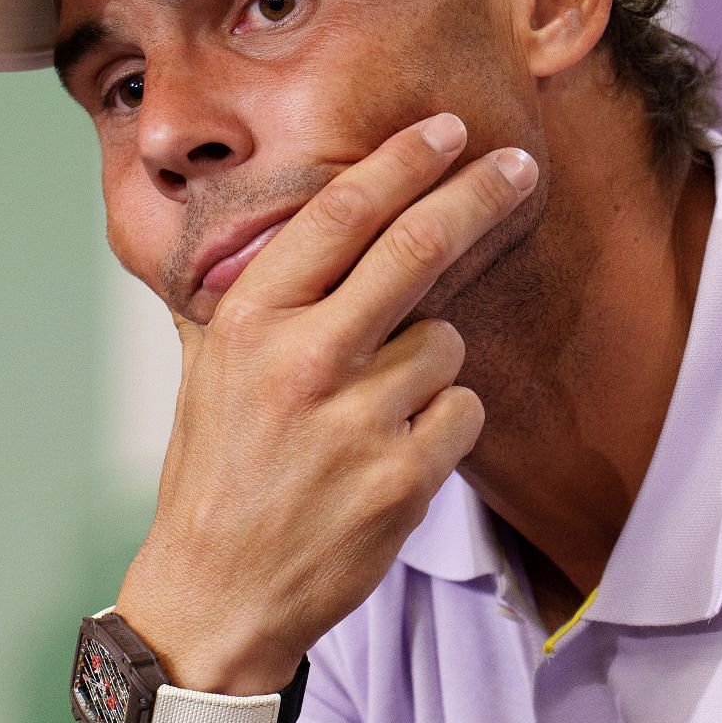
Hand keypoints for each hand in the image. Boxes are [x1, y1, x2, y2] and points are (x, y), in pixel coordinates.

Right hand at [114, 113, 538, 693]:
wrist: (218, 593)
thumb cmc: (214, 472)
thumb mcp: (205, 368)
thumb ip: (239, 294)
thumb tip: (248, 222)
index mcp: (251, 321)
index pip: (340, 214)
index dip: (402, 162)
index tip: (446, 129)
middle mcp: (302, 359)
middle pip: (416, 249)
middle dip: (477, 195)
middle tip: (517, 166)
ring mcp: (357, 420)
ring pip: (447, 341)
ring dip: (430, 363)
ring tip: (374, 409)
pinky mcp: (403, 478)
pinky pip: (463, 411)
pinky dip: (444, 424)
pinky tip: (394, 453)